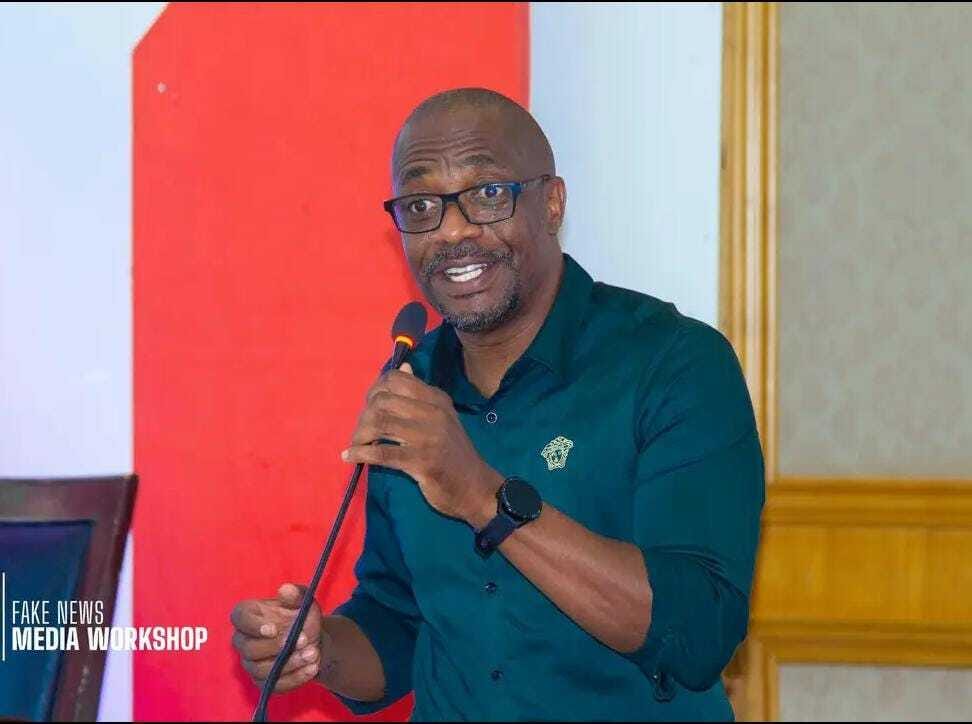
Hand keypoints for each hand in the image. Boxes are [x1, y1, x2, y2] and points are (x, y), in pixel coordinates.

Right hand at [230, 583, 327, 692]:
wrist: (313, 640)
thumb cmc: (301, 616)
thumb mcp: (303, 601)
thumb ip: (296, 594)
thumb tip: (285, 590)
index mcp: (249, 615)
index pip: (238, 618)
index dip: (253, 625)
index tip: (273, 628)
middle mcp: (244, 640)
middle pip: (248, 649)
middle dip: (277, 646)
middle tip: (303, 640)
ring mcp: (252, 663)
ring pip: (261, 669)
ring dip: (290, 663)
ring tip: (313, 653)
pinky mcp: (264, 682)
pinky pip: (274, 685)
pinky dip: (296, 677)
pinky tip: (312, 667)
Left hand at [342, 363, 502, 526]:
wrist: (475, 486)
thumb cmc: (454, 453)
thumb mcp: (442, 417)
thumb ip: (420, 394)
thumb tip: (403, 368)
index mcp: (436, 399)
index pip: (396, 379)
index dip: (374, 390)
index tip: (368, 407)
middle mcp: (433, 412)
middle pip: (383, 400)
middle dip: (363, 416)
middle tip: (360, 432)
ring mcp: (428, 436)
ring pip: (380, 423)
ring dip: (359, 435)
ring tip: (355, 444)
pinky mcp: (421, 461)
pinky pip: (382, 453)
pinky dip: (360, 454)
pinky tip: (350, 457)